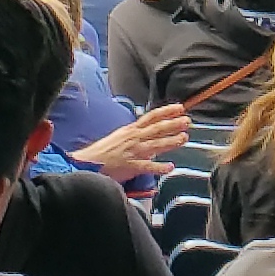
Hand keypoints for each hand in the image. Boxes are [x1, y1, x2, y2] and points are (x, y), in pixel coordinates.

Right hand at [77, 103, 197, 178]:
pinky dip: (158, 167)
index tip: (180, 107)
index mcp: (131, 130)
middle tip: (187, 121)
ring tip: (184, 138)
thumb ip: (136, 135)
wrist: (87, 163)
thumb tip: (149, 134)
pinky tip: (169, 167)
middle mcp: (133, 138)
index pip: (151, 116)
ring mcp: (132, 151)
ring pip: (155, 144)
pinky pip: (146, 166)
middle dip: (173, 124)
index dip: (166, 111)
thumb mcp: (120, 138)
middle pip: (156, 128)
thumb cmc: (103, 152)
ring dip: (170, 141)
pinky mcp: (129, 165)